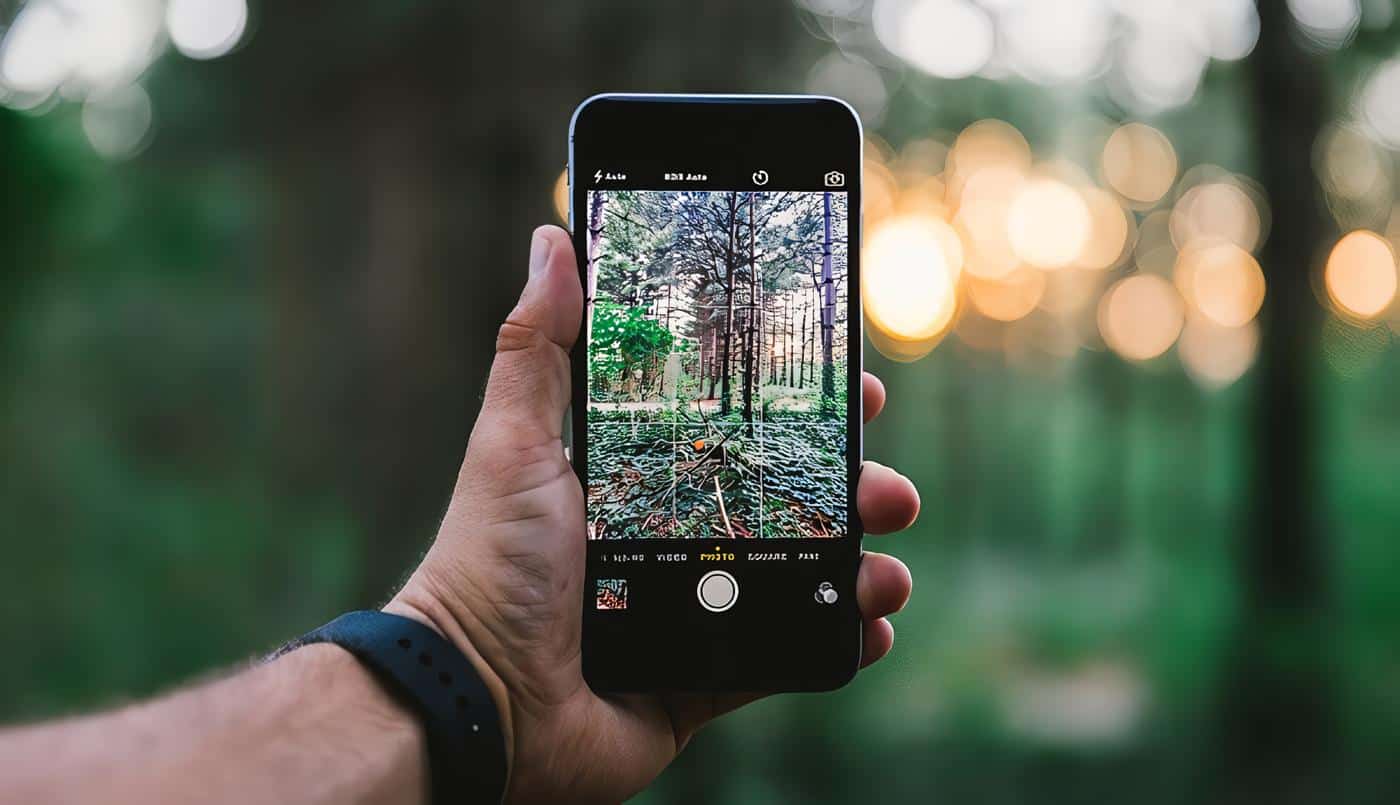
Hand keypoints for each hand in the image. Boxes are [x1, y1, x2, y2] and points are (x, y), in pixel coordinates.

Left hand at [387, 226, 919, 802]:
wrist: (479, 697)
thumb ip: (538, 346)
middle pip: (789, 500)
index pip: (741, 430)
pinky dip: (840, 639)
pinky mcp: (707, 677)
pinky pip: (791, 655)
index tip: (858, 393)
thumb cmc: (489, 563)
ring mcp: (698, 608)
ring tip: (887, 567)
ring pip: (805, 575)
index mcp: (644, 480)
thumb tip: (555, 241)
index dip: (803, 413)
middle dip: (854, 487)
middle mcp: (678, 538)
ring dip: (863, 564)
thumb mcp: (514, 442)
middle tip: (888, 487)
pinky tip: (871, 625)